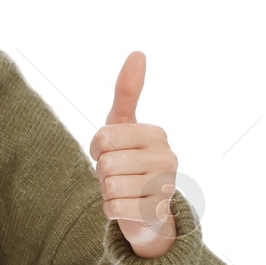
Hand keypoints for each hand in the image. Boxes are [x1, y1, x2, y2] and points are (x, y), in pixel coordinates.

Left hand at [88, 51, 178, 258]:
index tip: (110, 153)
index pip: (104, 138)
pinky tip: (126, 207)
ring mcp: (166, 186)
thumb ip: (126, 92)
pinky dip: (111, 210)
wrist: (144, 210)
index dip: (97, 150)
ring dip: (107, 192)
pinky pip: (113, 208)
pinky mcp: (157, 212)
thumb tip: (138, 52)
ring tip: (123, 190)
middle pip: (106, 163)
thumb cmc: (128, 162)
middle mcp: (167, 157)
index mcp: (157, 133)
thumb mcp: (122, 125)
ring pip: (109, 186)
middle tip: (118, 176)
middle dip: (102, 173)